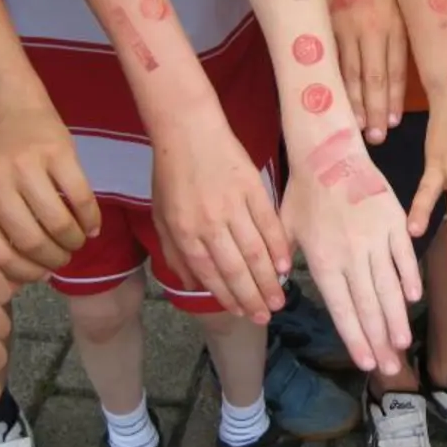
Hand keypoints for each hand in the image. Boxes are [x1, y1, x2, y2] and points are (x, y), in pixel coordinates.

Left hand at [0, 100, 100, 281]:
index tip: (42, 274)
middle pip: (30, 240)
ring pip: (57, 222)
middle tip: (64, 259)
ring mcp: (25, 165)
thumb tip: (23, 283)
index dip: (25, 272)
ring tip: (77, 242)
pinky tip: (91, 224)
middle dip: (54, 259)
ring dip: (74, 241)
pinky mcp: (57, 150)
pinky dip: (90, 218)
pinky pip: (80, 196)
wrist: (3, 105)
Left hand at [151, 120, 290, 322]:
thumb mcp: (161, 215)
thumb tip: (194, 285)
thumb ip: (175, 253)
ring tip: (279, 299)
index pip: (209, 274)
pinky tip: (285, 266)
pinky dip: (278, 247)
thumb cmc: (171, 173)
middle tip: (265, 317)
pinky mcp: (253, 189)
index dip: (227, 297)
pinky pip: (268, 224)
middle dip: (252, 298)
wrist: (188, 129)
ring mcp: (233, 206)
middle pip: (235, 269)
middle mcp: (209, 223)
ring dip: (268, 280)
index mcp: (184, 231)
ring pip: (254, 251)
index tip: (241, 313)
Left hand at [282, 130, 422, 374]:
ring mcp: (375, 238)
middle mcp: (351, 255)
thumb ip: (282, 261)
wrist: (329, 151)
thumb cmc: (303, 192)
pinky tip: (413, 300)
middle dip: (380, 341)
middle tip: (391, 370)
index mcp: (324, 260)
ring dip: (397, 319)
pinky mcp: (394, 221)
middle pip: (369, 306)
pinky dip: (409, 278)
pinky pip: (404, 256)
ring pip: (390, 287)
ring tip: (403, 345)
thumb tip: (277, 291)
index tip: (366, 362)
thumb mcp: (284, 229)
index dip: (356, 338)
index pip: (342, 308)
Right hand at [323, 0, 408, 142]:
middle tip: (376, 137)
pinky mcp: (324, 19)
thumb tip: (395, 45)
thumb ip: (394, 18)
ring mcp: (346, 25)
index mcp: (393, 19)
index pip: (396, 68)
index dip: (393, 96)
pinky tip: (333, 97)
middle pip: (374, 78)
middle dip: (375, 110)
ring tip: (356, 127)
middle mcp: (372, 27)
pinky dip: (332, 80)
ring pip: (350, 73)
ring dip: (354, 102)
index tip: (393, 120)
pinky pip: (330, 57)